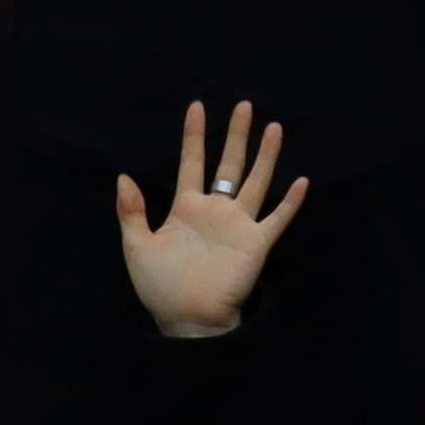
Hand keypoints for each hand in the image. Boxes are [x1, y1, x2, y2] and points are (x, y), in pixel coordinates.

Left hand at [113, 99, 308, 339]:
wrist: (187, 319)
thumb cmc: (161, 287)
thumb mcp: (137, 247)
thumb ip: (131, 212)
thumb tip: (123, 177)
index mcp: (186, 208)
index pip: (192, 163)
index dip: (194, 136)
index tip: (197, 107)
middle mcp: (215, 211)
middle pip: (228, 164)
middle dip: (236, 135)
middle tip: (244, 105)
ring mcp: (238, 225)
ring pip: (255, 182)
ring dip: (266, 156)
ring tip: (273, 127)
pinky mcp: (255, 243)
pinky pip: (276, 218)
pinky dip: (289, 201)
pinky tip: (301, 180)